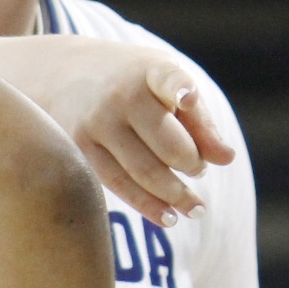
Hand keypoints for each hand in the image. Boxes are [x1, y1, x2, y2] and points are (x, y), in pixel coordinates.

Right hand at [0, 37, 234, 224]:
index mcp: (150, 70)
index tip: (186, 99)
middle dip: (192, 165)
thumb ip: (199, 119)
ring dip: (176, 195)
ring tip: (197, 209)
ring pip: (144, 171)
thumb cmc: (132, 82)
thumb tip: (226, 159)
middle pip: (168, 144)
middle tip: (198, 171)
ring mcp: (96, 123)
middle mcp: (120, 95)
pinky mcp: (79, 149)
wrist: (62, 74)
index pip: (168, 79)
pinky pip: (118, 184)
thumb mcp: (166, 84)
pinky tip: (169, 217)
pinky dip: (148, 205)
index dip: (178, 90)